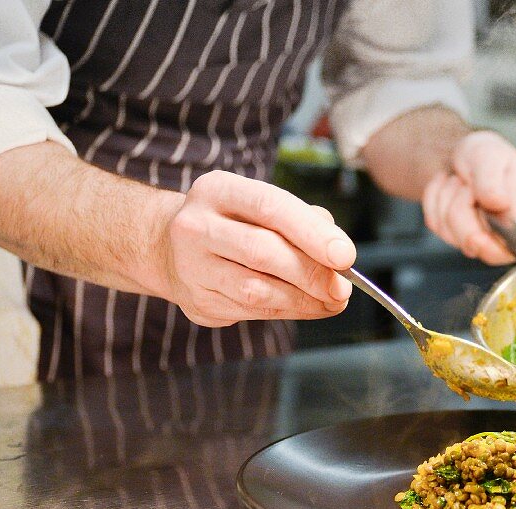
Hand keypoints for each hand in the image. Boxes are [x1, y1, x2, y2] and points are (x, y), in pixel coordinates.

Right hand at [158, 170, 355, 326]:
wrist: (169, 247)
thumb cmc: (234, 222)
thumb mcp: (262, 205)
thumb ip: (303, 220)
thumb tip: (339, 252)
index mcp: (218, 190)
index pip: (270, 207)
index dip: (312, 234)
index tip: (345, 256)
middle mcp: (197, 226)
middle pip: (262, 252)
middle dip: (311, 273)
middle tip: (343, 288)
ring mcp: (191, 267)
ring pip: (256, 290)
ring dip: (303, 300)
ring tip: (333, 301)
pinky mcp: (198, 301)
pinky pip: (252, 312)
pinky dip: (290, 311)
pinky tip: (311, 307)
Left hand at [421, 131, 515, 265]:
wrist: (462, 152)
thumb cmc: (485, 155)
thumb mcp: (491, 155)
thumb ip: (493, 180)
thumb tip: (499, 203)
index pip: (511, 250)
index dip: (492, 249)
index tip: (476, 236)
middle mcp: (500, 233)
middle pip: (474, 243)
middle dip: (461, 210)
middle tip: (466, 185)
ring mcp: (475, 235)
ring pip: (449, 232)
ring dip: (447, 199)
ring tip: (459, 181)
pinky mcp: (451, 232)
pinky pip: (435, 224)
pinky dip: (435, 200)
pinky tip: (447, 186)